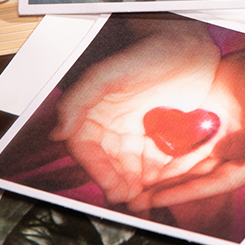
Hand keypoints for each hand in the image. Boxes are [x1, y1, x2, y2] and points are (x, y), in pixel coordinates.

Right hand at [51, 21, 223, 205]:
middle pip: (110, 165)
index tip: (114, 189)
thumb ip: (79, 98)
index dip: (98, 171)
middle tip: (133, 202)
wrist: (186, 42)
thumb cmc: (146, 52)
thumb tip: (58, 132)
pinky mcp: (161, 135)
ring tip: (148, 203)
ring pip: (133, 168)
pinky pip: (157, 162)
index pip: (87, 151)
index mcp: (92, 115)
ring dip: (138, 187)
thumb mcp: (109, 71)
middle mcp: (112, 127)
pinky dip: (159, 177)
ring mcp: (137, 132)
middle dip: (119, 185)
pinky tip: (166, 189)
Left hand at [133, 42, 244, 209]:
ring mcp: (215, 135)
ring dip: (161, 176)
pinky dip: (162, 148)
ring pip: (184, 162)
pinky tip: (140, 153)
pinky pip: (180, 137)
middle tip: (135, 202)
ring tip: (132, 186)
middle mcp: (231, 151)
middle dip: (168, 192)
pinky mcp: (202, 118)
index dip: (191, 192)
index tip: (162, 198)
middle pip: (196, 179)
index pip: (219, 182)